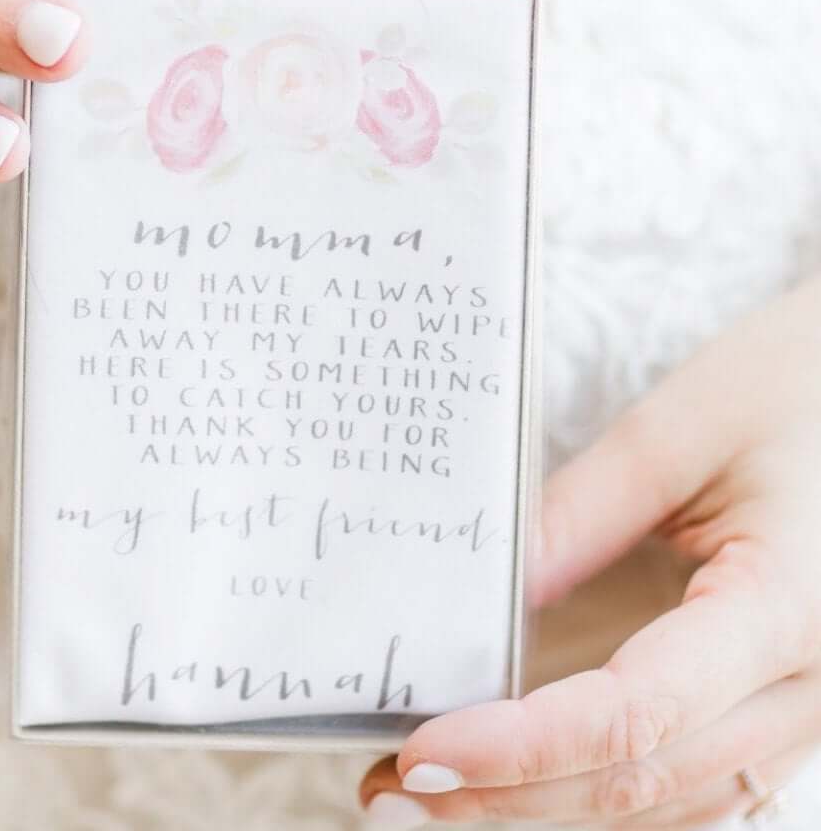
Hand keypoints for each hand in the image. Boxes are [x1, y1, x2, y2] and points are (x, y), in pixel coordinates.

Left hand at [360, 273, 820, 827]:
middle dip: (510, 797)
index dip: (521, 747)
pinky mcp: (787, 702)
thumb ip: (575, 517)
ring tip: (438, 796)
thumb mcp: (674, 433)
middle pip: (645, 780)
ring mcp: (808, 707)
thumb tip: (480, 598)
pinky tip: (529, 782)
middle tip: (395, 791)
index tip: (424, 752)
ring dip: (550, 809)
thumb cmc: (790, 387)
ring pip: (671, 802)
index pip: (635, 714)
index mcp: (786, 608)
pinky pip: (697, 781)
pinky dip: (606, 794)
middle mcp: (811, 686)